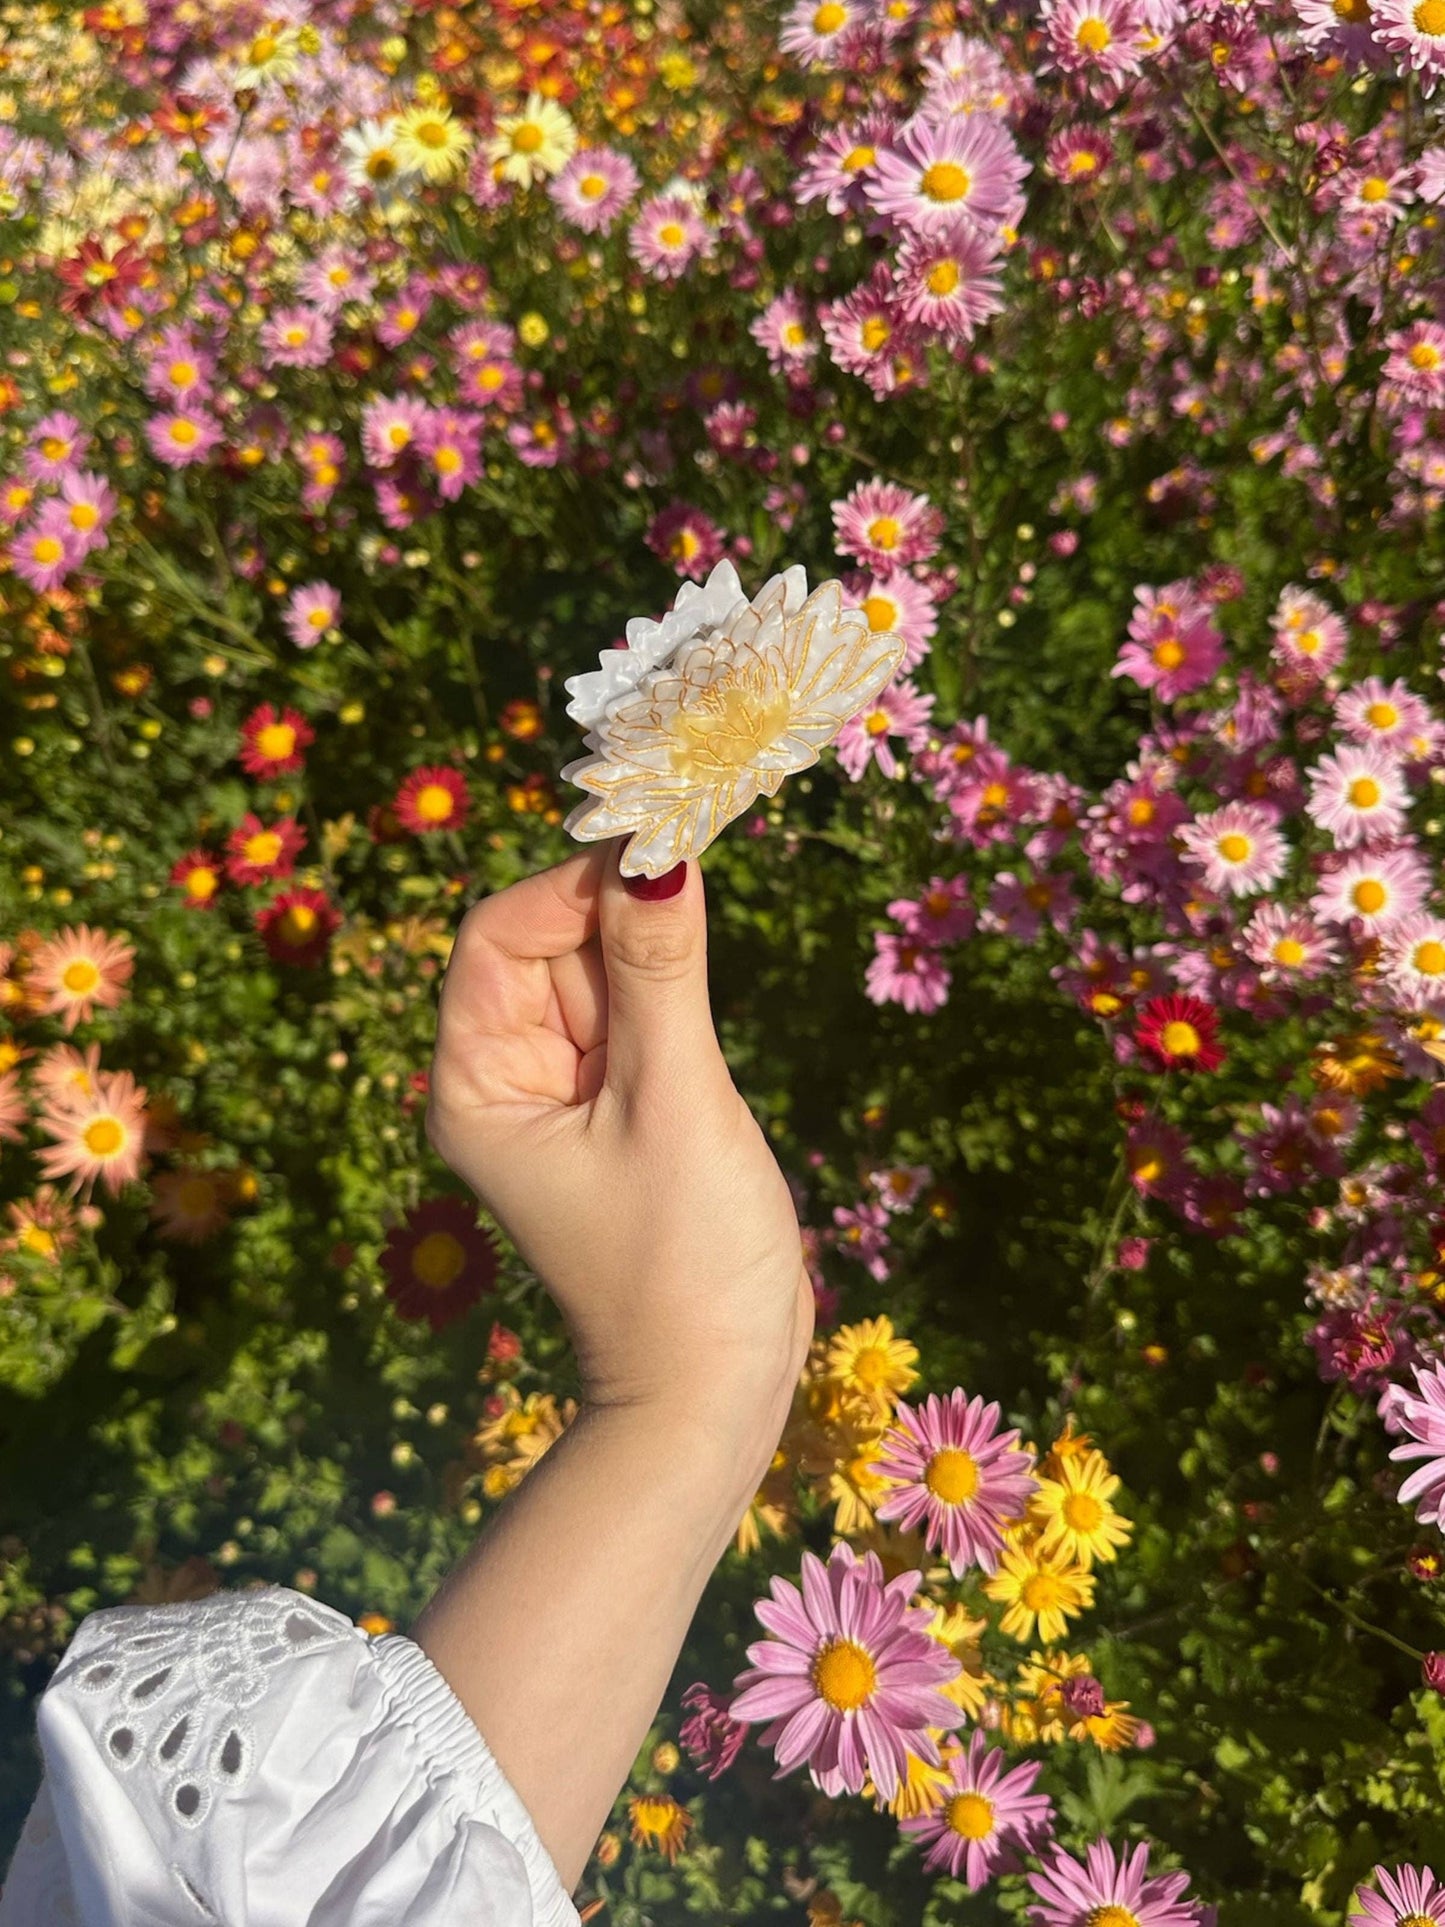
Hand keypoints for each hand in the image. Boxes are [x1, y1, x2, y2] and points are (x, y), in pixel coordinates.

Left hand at [426, 838, 814, 1432]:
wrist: (714, 1391)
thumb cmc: (680, 1260)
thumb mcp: (672, 1102)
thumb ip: (661, 972)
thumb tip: (657, 850)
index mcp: (476, 1086)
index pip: (497, 937)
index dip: (569, 884)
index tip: (655, 849)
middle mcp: (506, 1083)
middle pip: (550, 947)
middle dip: (616, 911)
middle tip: (697, 873)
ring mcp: (567, 1099)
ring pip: (601, 976)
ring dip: (651, 949)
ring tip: (702, 953)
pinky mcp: (623, 1114)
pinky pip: (636, 1022)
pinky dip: (669, 992)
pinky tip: (702, 995)